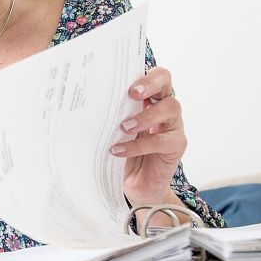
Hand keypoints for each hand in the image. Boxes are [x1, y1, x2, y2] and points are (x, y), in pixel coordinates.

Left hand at [110, 67, 185, 207]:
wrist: (133, 185)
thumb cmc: (121, 150)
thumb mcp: (112, 128)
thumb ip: (108, 114)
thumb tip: (84, 102)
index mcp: (149, 97)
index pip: (154, 75)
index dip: (145, 75)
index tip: (128, 85)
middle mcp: (164, 106)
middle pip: (166, 82)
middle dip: (150, 84)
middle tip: (132, 94)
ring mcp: (173, 125)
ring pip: (170, 108)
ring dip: (145, 116)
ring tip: (124, 127)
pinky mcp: (176, 145)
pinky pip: (161, 140)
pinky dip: (138, 145)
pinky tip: (118, 150)